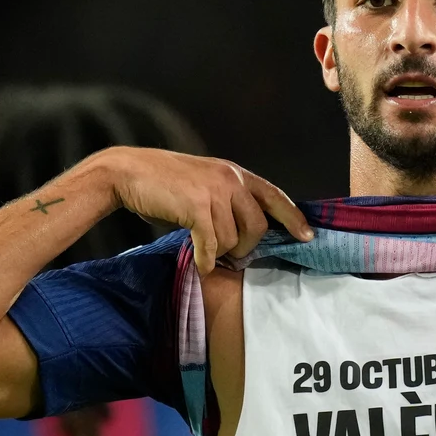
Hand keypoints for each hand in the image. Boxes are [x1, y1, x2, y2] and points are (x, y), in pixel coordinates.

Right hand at [96, 147, 311, 273]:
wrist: (128, 172)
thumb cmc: (164, 183)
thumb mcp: (204, 185)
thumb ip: (227, 202)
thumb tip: (243, 234)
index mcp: (235, 173)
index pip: (275, 196)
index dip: (293, 218)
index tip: (307, 236)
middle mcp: (230, 179)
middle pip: (258, 226)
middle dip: (247, 247)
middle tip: (233, 255)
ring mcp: (214, 191)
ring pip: (233, 239)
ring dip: (221, 252)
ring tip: (207, 250)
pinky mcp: (196, 207)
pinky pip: (211, 244)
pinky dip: (207, 259)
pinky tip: (201, 263)